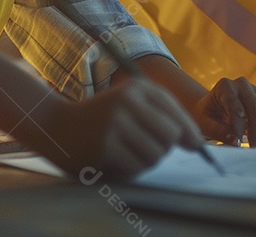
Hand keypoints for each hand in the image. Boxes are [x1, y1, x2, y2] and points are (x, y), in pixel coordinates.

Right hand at [45, 78, 202, 177]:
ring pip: (157, 154)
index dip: (190, 132)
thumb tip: (197, 143)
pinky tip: (119, 160)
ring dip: (149, 160)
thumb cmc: (102, 118)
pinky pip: (138, 167)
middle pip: (171, 135)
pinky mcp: (106, 145)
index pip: (177, 112)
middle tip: (150, 147)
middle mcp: (127, 100)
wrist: (58, 126)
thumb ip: (164, 116)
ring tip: (132, 153)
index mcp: (137, 87)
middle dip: (166, 148)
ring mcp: (116, 122)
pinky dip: (133, 169)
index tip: (194, 145)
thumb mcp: (131, 103)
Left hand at [193, 77, 255, 146]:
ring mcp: (253, 89)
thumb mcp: (205, 124)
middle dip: (255, 127)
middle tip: (253, 146)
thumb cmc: (206, 115)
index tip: (238, 139)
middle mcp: (240, 84)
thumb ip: (218, 131)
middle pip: (253, 105)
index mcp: (224, 86)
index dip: (237, 122)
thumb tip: (235, 140)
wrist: (209, 109)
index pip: (234, 102)